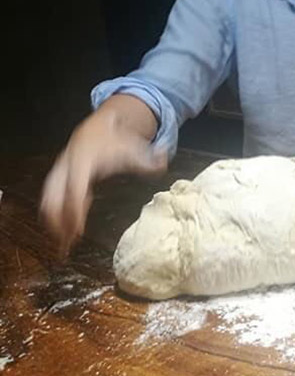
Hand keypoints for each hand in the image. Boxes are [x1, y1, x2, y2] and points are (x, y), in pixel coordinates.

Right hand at [40, 112, 166, 258]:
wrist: (97, 128)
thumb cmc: (116, 141)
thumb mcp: (134, 148)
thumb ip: (149, 159)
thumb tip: (164, 159)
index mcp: (83, 161)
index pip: (74, 189)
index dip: (73, 210)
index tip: (77, 231)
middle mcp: (66, 168)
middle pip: (53, 198)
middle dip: (57, 222)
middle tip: (66, 246)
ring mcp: (59, 174)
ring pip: (48, 201)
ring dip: (53, 223)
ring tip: (63, 247)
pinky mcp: (57, 180)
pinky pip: (50, 201)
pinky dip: (53, 218)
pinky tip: (62, 235)